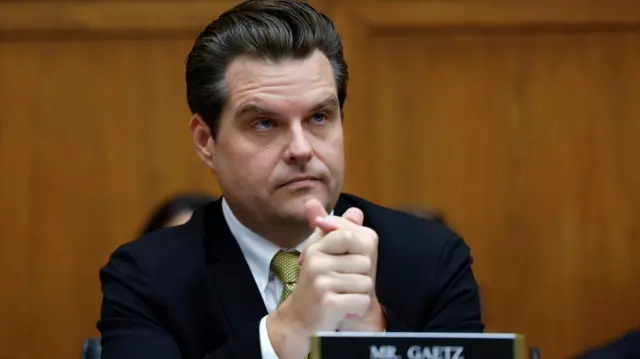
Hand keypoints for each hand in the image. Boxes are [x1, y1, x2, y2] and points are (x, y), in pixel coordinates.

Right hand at [266, 199, 373, 358]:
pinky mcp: (329, 303)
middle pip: (364, 261)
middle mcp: (316, 262)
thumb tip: (356, 211)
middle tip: (343, 285)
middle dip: (360, 276)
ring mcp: (321, 283)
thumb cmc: (317, 286)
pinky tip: (343, 309)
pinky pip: (362, 300)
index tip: (347, 262)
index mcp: (316, 248)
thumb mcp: (324, 256)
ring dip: (358, 293)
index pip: (349, 235)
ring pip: (366, 282)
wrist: (299, 321)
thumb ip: (339, 233)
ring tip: (341, 296)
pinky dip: (357, 308)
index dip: (358, 250)